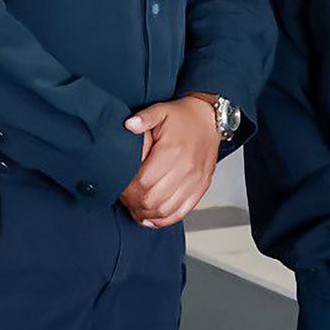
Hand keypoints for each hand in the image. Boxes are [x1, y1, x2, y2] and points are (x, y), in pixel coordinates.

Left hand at [118, 96, 220, 228]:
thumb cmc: (183, 117)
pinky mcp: (201, 187)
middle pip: (152, 199)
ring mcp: (195, 180)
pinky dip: (165, 219)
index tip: (120, 187)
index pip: (143, 182)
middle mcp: (186, 168)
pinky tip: (152, 216)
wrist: (209, 119)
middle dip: (134, 203)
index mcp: (173, 150)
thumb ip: (144, 118)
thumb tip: (129, 125)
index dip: (127, 190)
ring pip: (166, 210)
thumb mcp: (161, 110)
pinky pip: (182, 211)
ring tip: (136, 208)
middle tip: (125, 198)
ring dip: (147, 213)